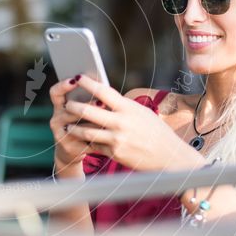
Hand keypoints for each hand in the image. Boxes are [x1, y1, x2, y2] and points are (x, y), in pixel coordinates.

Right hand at [49, 76, 102, 169]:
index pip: (55, 93)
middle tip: (101, 102)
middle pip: (68, 109)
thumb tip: (103, 85)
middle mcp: (56, 119)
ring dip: (93, 122)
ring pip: (77, 126)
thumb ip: (87, 99)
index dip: (63, 85)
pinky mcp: (69, 147)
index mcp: (59, 107)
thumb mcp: (82, 111)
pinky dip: (96, 137)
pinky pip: (84, 140)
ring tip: (108, 119)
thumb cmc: (83, 124)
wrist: (73, 151)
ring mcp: (61, 134)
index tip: (75, 79)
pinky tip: (108, 136)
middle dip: (86, 105)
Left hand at [59, 75, 203, 171]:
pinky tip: (81, 141)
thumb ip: (123, 107)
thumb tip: (104, 98)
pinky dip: (87, 143)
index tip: (77, 77)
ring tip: (68, 125)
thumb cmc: (156, 132)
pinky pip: (94, 146)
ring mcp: (117, 139)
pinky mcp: (114, 154)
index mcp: (128, 108)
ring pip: (86, 131)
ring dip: (74, 128)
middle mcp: (121, 122)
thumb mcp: (142, 114)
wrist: (169, 157)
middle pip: (88, 111)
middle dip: (74, 107)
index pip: (103, 92)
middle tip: (67, 104)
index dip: (88, 83)